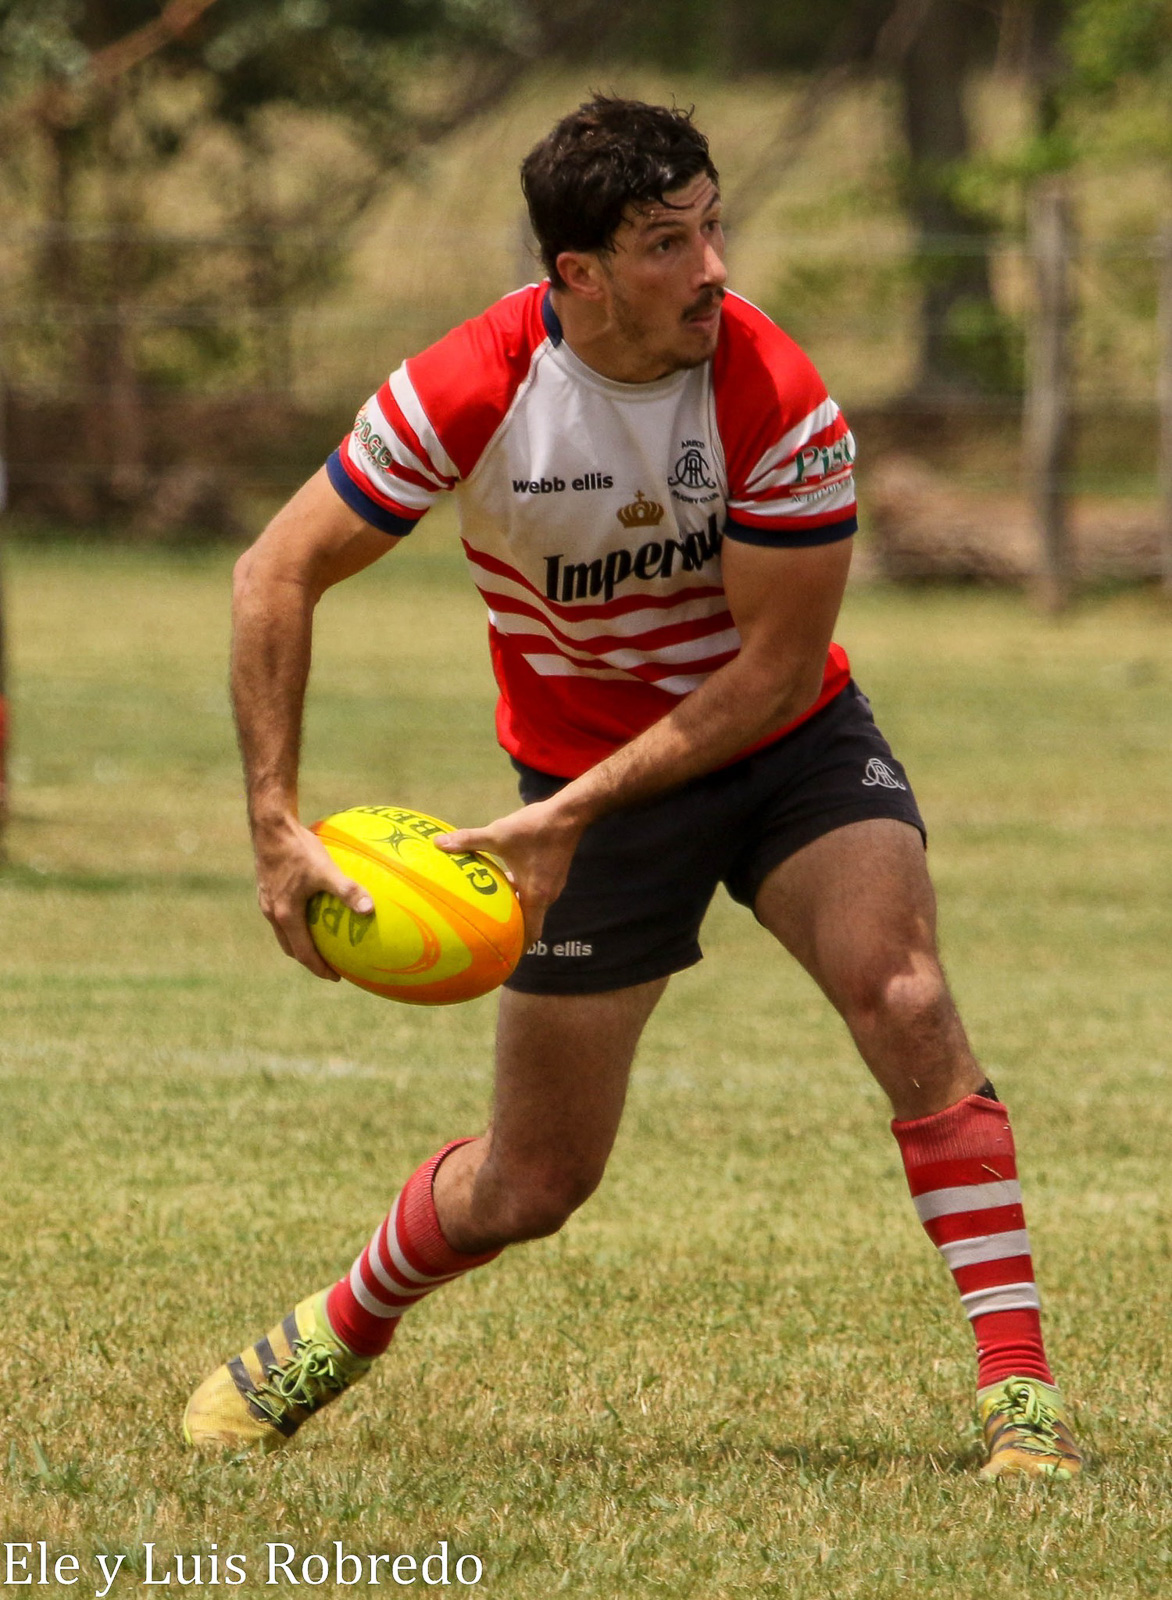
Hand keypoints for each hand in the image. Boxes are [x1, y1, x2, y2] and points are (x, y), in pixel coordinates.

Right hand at [253, 815, 373, 979]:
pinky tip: (314, 907)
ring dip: (301, 940)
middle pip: (291, 947)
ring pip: (285, 930)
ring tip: (322, 942)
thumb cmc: (298, 849)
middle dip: (309, 959)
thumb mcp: (326, 870)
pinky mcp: (267, 887)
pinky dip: (297, 920)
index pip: (303, 953)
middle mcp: (272, 912)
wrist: (270, 826)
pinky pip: (283, 911)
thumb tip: (371, 910)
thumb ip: (348, 891)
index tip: (337, 977)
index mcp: (285, 915)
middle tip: (330, 965)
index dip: (320, 968)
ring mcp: (268, 899)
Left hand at [435, 796, 584, 945]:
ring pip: (532, 905)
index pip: (531, 933)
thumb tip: (439, 843)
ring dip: (516, 909)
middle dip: (512, 930)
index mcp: (536, 895)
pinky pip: (536, 892)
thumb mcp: (498, 834)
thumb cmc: (535, 827)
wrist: (568, 813)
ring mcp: (552, 884)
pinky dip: (521, 894)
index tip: (503, 957)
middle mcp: (547, 895)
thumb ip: (469, 840)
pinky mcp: (553, 873)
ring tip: (494, 911)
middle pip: (530, 922)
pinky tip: (504, 882)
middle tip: (491, 937)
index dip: (518, 948)